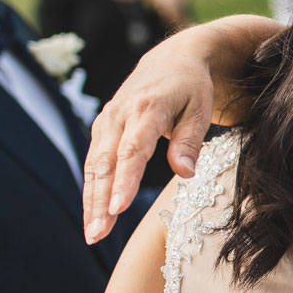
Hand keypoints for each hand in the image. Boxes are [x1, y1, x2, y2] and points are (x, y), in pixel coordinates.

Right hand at [83, 36, 218, 240]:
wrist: (172, 59)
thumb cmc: (192, 87)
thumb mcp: (201, 108)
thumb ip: (189, 141)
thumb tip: (185, 174)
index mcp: (147, 108)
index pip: (132, 150)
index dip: (124, 180)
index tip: (118, 208)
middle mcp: (119, 114)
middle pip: (106, 163)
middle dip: (100, 200)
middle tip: (98, 233)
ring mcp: (106, 121)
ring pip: (94, 166)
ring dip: (91, 201)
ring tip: (93, 233)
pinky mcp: (102, 128)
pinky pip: (93, 162)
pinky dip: (91, 189)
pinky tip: (94, 215)